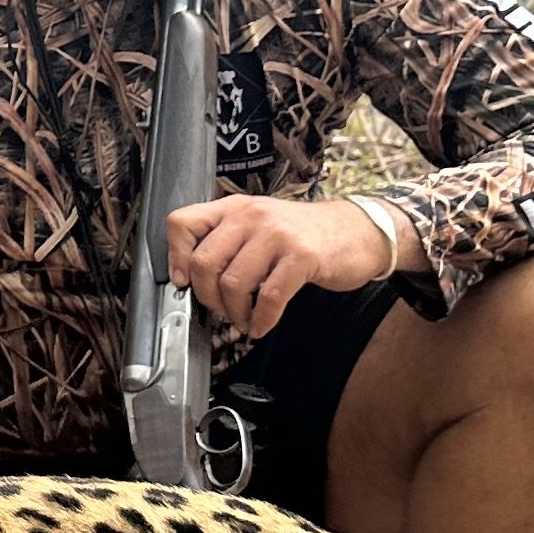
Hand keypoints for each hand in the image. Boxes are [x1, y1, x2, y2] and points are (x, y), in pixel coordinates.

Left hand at [163, 194, 397, 340]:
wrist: (357, 231)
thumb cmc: (302, 236)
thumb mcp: (258, 226)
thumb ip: (225, 243)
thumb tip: (188, 280)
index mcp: (233, 208)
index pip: (182, 223)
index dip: (175, 258)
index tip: (184, 282)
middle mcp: (251, 215)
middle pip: (204, 263)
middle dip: (208, 298)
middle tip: (221, 310)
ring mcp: (278, 234)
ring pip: (233, 283)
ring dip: (235, 313)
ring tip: (245, 319)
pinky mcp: (303, 256)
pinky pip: (270, 297)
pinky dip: (262, 319)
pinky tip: (262, 324)